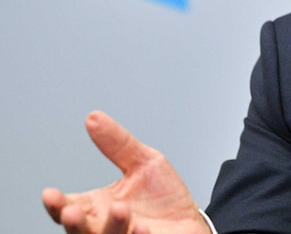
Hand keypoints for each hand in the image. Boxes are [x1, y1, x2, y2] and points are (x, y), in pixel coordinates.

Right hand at [42, 111, 210, 233]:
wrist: (191, 221)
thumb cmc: (164, 197)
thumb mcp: (144, 162)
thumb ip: (118, 144)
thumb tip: (94, 118)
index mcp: (96, 207)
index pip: (68, 207)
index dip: (57, 204)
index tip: (50, 194)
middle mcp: (104, 227)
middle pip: (79, 231)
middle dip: (74, 223)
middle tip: (72, 213)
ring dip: (110, 227)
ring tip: (121, 209)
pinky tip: (142, 227)